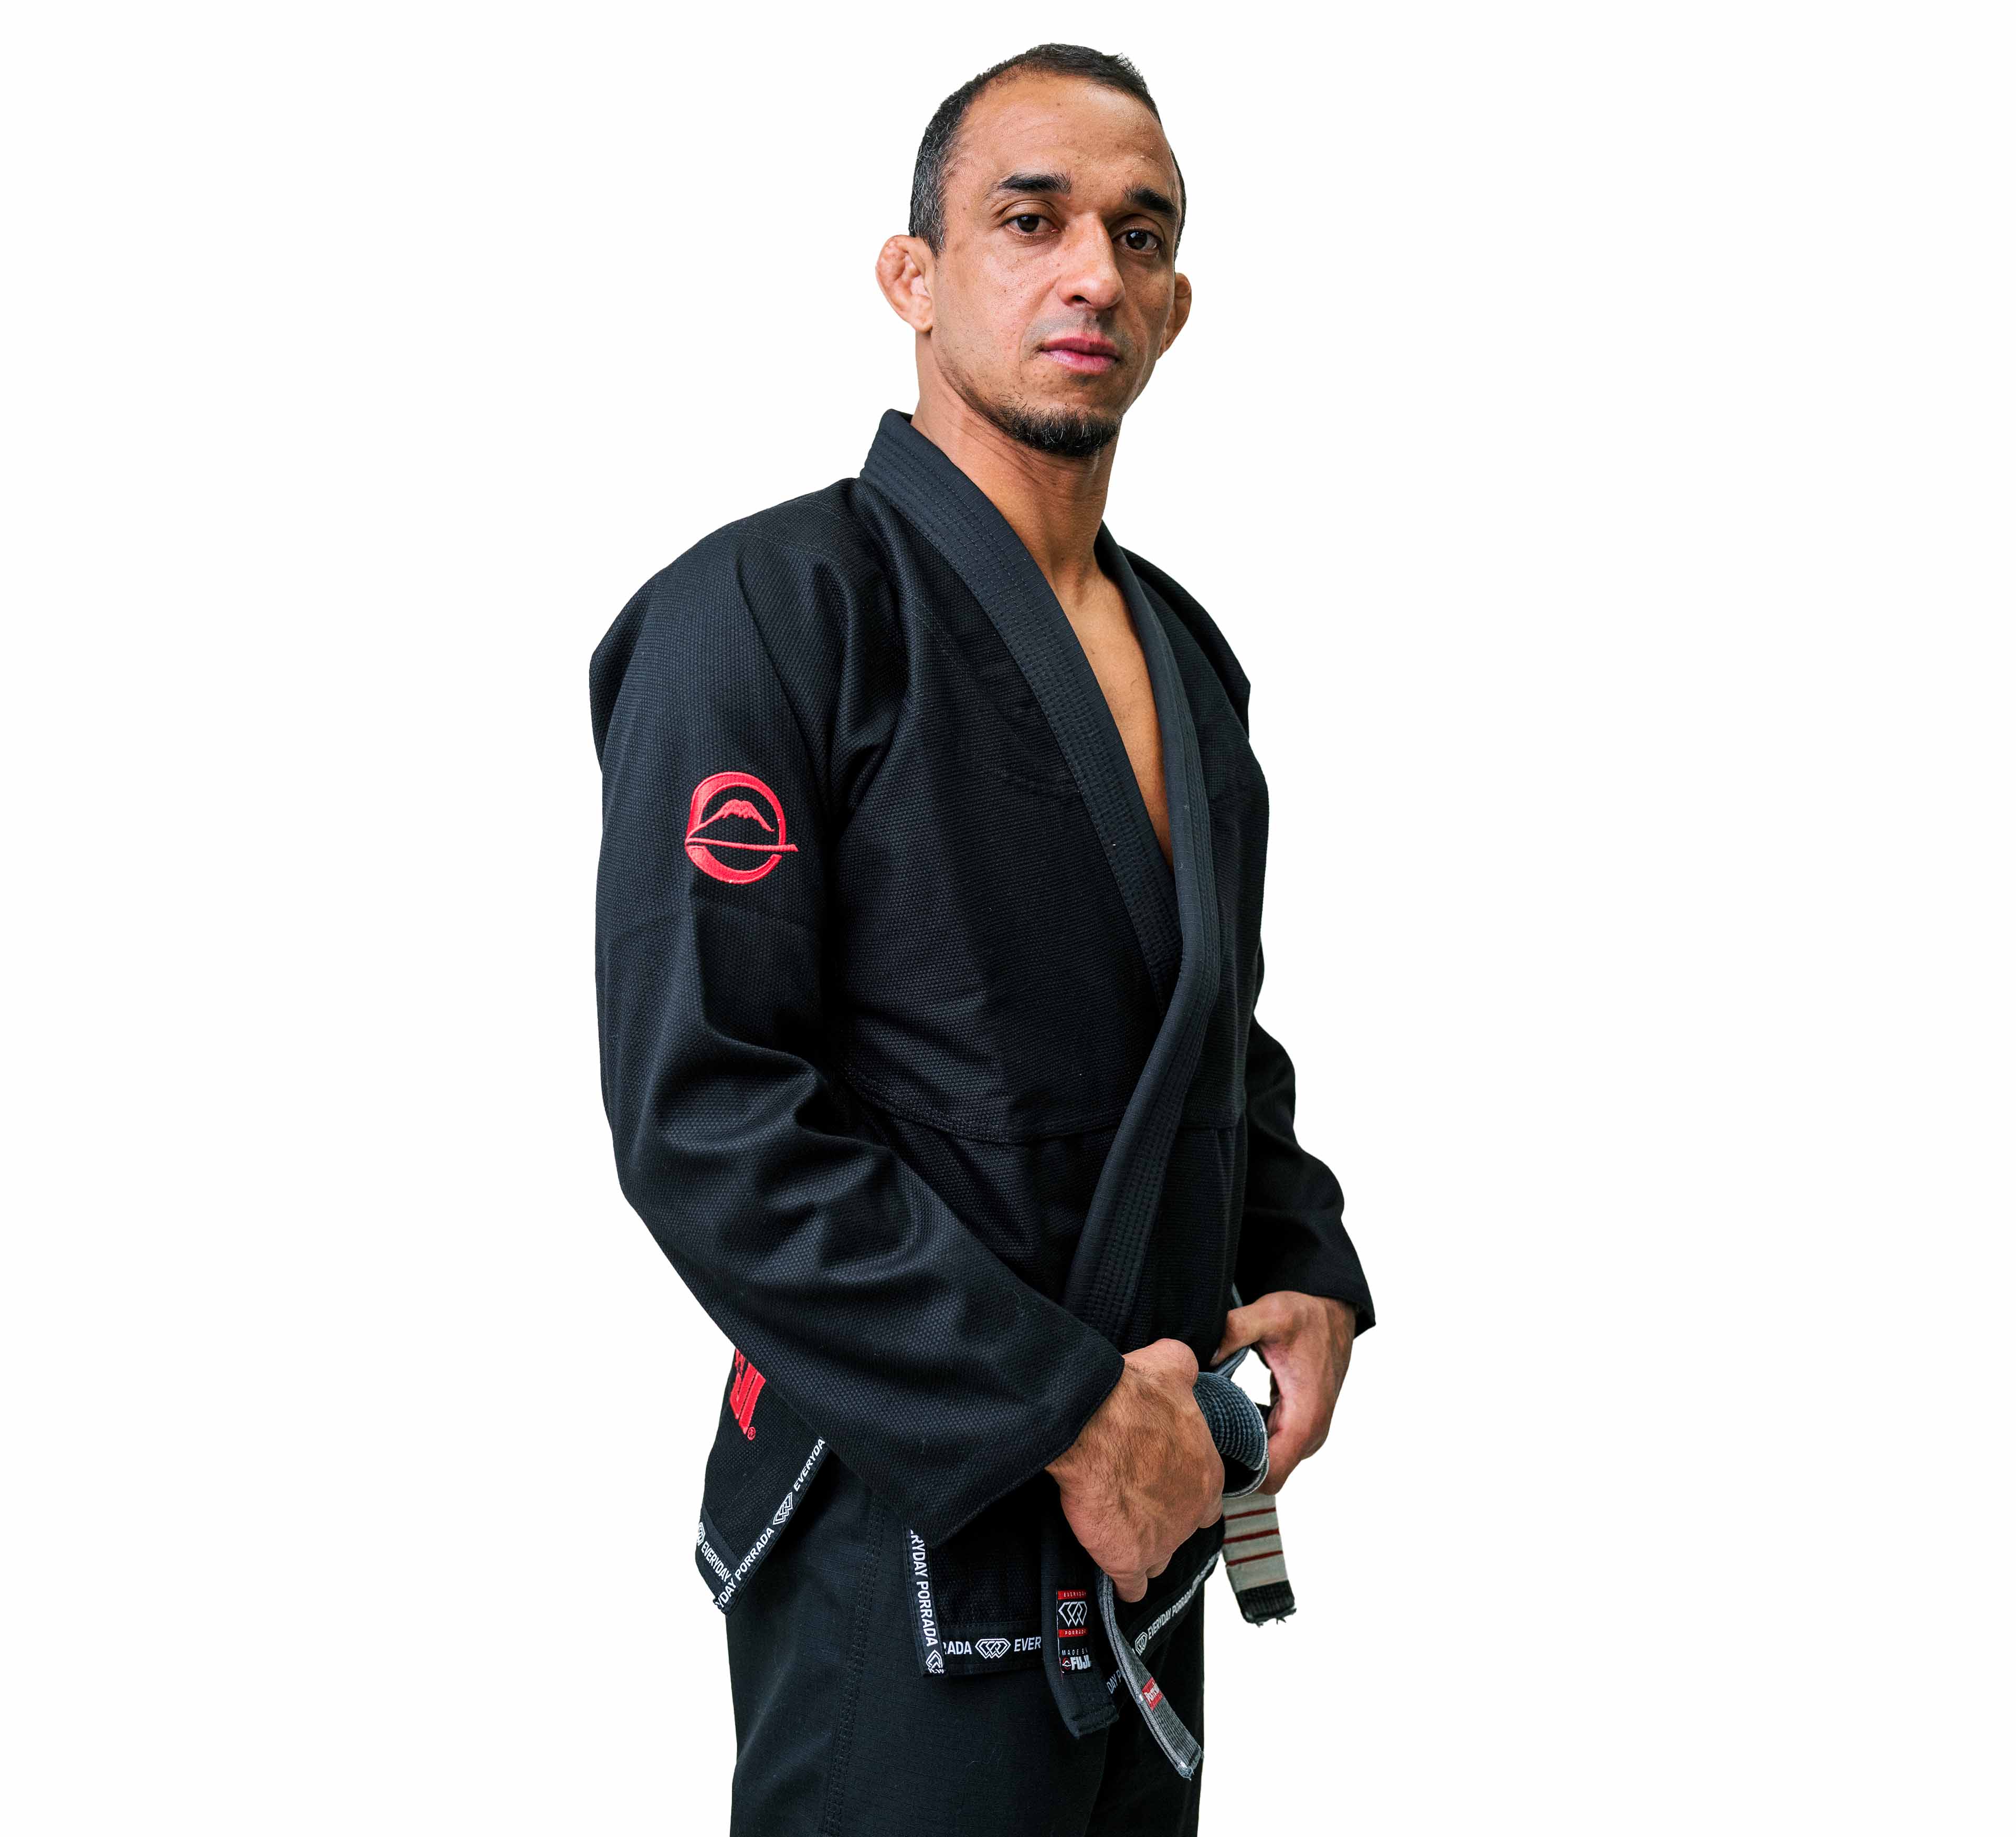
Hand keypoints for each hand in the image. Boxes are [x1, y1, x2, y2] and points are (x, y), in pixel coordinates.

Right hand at [1046, 1338, 1222, 1602]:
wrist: (1091, 1423)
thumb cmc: (1131, 1396)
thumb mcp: (1171, 1365)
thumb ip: (1184, 1370)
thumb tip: (1184, 1366)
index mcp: (1207, 1473)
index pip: (1207, 1497)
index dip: (1183, 1490)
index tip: (1161, 1481)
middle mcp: (1191, 1513)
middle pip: (1183, 1529)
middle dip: (1164, 1521)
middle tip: (1136, 1504)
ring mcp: (1162, 1541)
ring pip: (1159, 1558)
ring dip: (1143, 1548)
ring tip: (1118, 1530)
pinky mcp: (1128, 1560)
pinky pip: (1131, 1585)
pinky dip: (1122, 1578)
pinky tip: (1111, 1565)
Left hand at [1213, 1292, 1355, 1495]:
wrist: (1332, 1314)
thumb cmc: (1306, 1316)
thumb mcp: (1270, 1314)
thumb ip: (1236, 1329)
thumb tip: (1205, 1353)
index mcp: (1306, 1416)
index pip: (1272, 1474)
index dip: (1238, 1473)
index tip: (1206, 1454)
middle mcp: (1311, 1433)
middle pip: (1268, 1474)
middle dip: (1234, 1462)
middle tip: (1199, 1435)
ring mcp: (1308, 1433)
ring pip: (1270, 1464)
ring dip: (1242, 1451)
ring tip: (1210, 1424)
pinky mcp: (1302, 1427)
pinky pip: (1274, 1449)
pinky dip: (1251, 1439)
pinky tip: (1229, 1416)